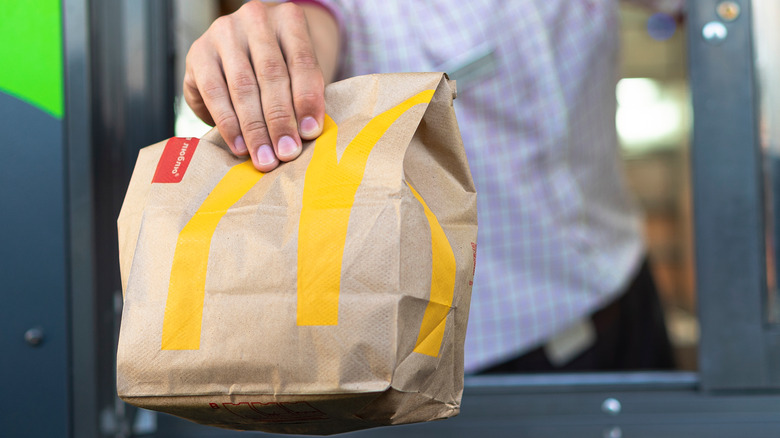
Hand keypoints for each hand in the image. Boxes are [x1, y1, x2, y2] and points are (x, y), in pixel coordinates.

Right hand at [184, 1, 336, 171]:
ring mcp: (224, 32)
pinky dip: (228, 124)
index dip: (307, 100)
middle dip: (280, 120)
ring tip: (264, 158)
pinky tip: (239, 146)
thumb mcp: (298, 74)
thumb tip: (306, 135)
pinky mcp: (199, 52)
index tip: (310, 133)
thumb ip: (304, 97)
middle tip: (286, 153)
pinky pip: (214, 93)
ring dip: (254, 128)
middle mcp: (255, 19)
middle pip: (271, 75)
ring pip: (242, 86)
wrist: (244, 52)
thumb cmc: (281, 69)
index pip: (302, 62)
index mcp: (289, 19)